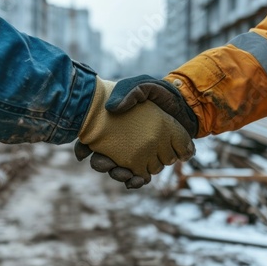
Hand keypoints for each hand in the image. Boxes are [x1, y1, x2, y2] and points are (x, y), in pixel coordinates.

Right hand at [75, 76, 195, 188]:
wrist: (183, 104)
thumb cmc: (159, 94)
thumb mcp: (142, 85)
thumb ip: (130, 92)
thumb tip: (113, 108)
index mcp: (112, 125)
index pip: (89, 140)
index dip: (83, 148)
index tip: (84, 152)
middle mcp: (120, 141)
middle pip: (103, 161)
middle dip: (103, 165)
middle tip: (109, 163)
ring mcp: (135, 153)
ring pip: (120, 171)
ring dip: (120, 175)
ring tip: (127, 174)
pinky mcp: (149, 161)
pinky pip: (138, 177)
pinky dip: (137, 181)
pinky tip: (139, 179)